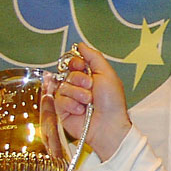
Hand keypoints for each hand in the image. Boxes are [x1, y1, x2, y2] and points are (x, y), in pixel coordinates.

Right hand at [55, 43, 131, 160]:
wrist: (108, 125)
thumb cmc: (112, 102)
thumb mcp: (106, 73)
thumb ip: (93, 57)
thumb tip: (80, 45)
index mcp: (90, 76)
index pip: (74, 62)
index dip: (76, 63)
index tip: (82, 67)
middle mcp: (79, 86)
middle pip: (69, 73)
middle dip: (80, 80)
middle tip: (91, 87)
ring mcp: (71, 98)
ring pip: (63, 86)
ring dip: (78, 94)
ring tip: (88, 102)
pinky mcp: (63, 110)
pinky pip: (59, 100)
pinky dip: (71, 105)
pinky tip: (80, 111)